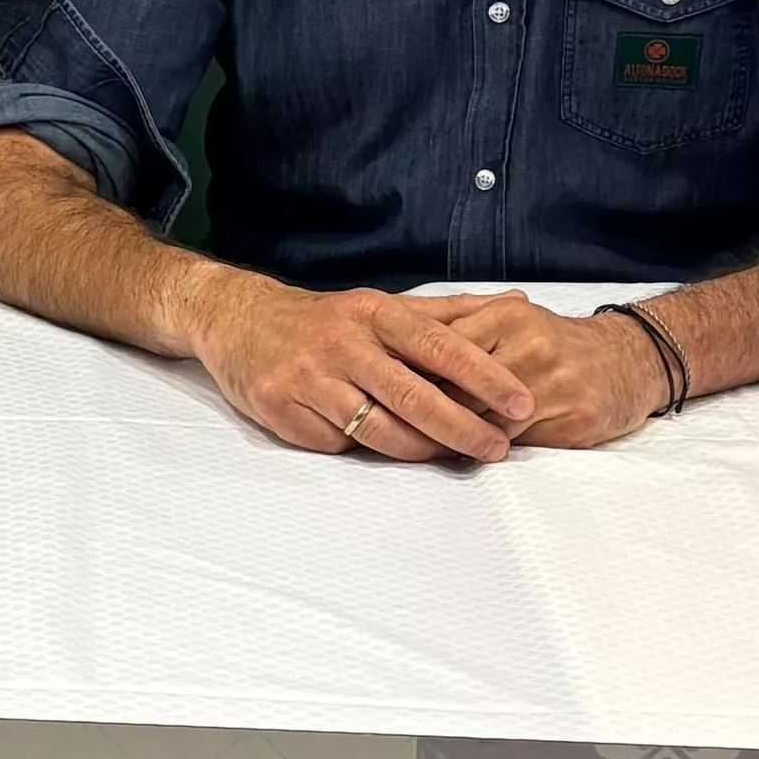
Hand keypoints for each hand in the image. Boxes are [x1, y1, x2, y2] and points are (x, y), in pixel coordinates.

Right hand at [180, 270, 533, 461]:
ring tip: (450, 455)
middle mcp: (341, 343)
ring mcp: (306, 378)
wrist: (237, 319)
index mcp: (373, 313)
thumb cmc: (324, 319)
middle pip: (412, 397)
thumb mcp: (382, 305)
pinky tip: (376, 446)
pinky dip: (360, 450)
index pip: (439, 346)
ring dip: (419, 450)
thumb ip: (448, 313)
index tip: (521, 402)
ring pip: (376, 430)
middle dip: (462, 428)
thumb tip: (516, 302)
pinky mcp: (279, 409)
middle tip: (497, 447)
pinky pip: (335, 444)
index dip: (485, 377)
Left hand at [408, 292, 668, 449]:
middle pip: (459, 392)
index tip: (381, 391)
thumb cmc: (554, 343)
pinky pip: (516, 445)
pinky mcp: (573, 422)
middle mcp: (533, 348)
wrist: (629, 362)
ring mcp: (556, 387)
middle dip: (427, 413)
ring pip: (485, 424)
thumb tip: (395, 348)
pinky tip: (471, 450)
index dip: (410, 376)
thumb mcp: (510, 320)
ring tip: (426, 443)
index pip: (442, 352)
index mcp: (509, 317)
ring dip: (455, 438)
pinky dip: (488, 449)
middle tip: (393, 426)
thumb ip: (458, 329)